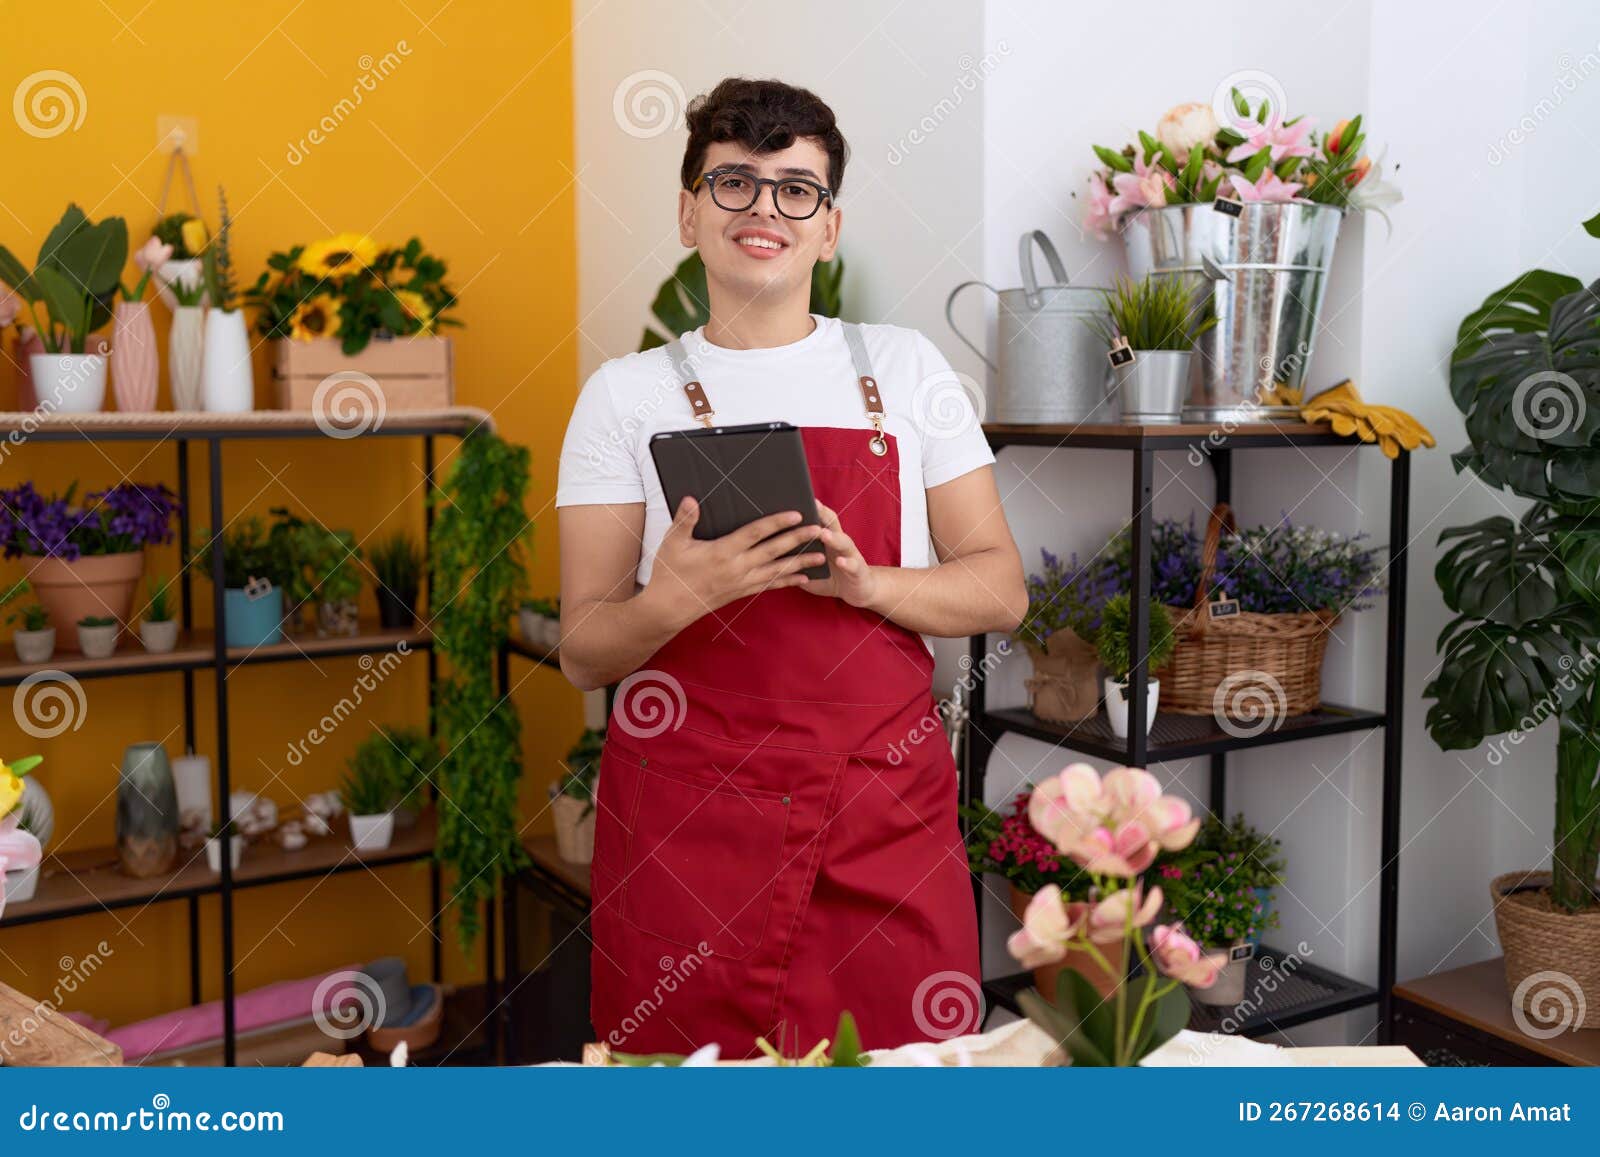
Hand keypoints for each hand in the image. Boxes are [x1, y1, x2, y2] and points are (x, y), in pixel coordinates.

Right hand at [642, 497, 826, 629]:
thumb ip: (685, 519)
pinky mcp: (741, 592)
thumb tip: (692, 498)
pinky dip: (787, 581)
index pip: (756, 533)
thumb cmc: (670, 573)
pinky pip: (770, 586)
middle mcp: (737, 567)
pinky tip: (803, 578)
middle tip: (819, 530)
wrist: (669, 608)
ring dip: (800, 563)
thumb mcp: (673, 543)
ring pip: (777, 570)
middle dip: (798, 540)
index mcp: (723, 552)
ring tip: (821, 556)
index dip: (777, 523)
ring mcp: (741, 582)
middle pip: (774, 551)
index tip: (796, 514)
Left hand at [802, 501, 880, 608]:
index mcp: (825, 538)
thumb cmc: (829, 575)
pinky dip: (847, 563)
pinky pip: (853, 565)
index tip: (793, 496)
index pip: (816, 518)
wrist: (858, 590)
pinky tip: (840, 561)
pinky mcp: (858, 570)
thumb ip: (794, 554)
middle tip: (811, 504)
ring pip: (843, 541)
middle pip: (831, 522)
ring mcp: (850, 554)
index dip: (807, 508)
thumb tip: (767, 547)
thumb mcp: (809, 564)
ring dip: (833, 537)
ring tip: (822, 534)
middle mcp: (839, 541)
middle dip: (821, 513)